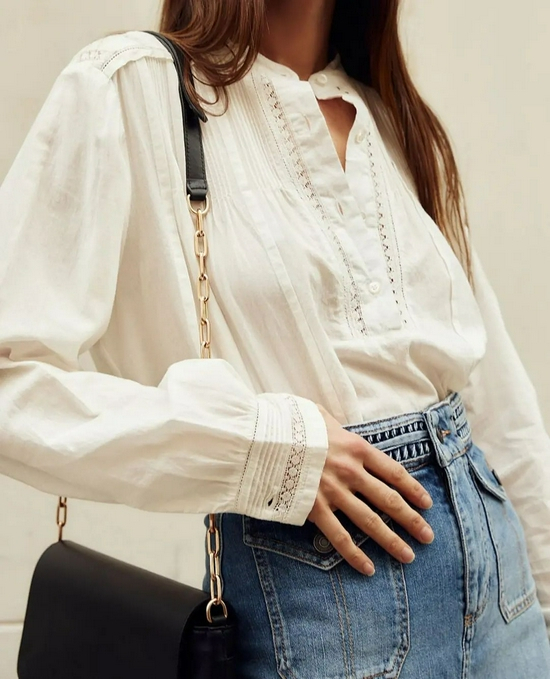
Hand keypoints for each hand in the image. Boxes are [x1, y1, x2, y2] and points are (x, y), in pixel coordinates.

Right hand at [308, 405, 434, 575]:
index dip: (413, 489)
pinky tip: (368, 569)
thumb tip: (333, 422)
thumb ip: (333, 423)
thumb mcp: (318, 415)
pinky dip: (355, 555)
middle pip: (389, 500)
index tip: (426, 503)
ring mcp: (334, 492)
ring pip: (370, 522)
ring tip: (409, 555)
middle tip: (428, 536)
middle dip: (412, 520)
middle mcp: (351, 472)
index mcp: (356, 448)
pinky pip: (339, 537)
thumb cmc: (291, 424)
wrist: (263, 438)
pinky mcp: (315, 509)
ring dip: (392, 540)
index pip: (394, 472)